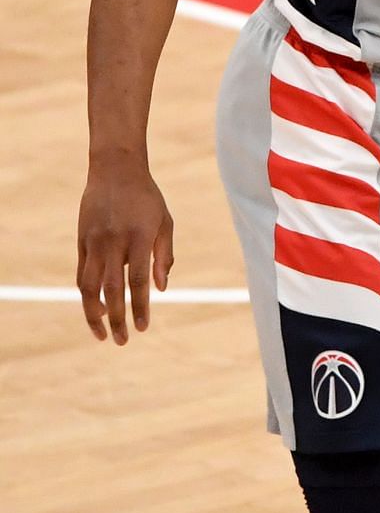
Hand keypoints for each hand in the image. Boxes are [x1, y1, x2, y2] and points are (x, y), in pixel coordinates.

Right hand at [76, 162, 174, 343]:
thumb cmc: (147, 198)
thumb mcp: (164, 223)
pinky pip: (82, 274)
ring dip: (93, 313)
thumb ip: (164, 256)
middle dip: (116, 319)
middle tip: (122, 341)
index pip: (138, 282)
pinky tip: (94, 307)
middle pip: (112, 290)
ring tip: (101, 333)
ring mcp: (94, 243)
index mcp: (139, 239)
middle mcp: (113, 243)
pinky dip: (87, 294)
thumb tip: (161, 289)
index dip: (140, 307)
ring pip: (88, 287)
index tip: (143, 327)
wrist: (116, 171)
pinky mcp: (81, 242)